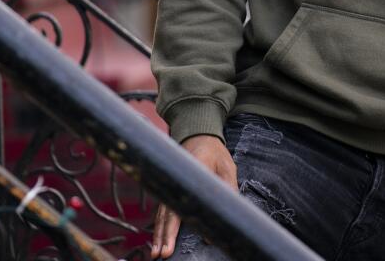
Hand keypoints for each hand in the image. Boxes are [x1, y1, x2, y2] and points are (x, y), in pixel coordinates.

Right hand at [151, 135, 237, 257]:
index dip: (176, 227)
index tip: (172, 244)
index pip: (180, 205)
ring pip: (162, 215)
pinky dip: (160, 226)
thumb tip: (224, 218)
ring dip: (159, 234)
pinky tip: (158, 239)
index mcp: (190, 174)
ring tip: (156, 253)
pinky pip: (163, 211)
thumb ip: (228, 190)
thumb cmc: (216, 153)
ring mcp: (171, 186)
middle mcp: (176, 181)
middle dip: (164, 236)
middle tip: (161, 255)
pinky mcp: (171, 190)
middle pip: (167, 213)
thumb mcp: (227, 169)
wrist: (199, 135)